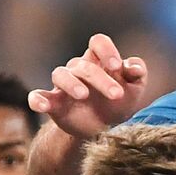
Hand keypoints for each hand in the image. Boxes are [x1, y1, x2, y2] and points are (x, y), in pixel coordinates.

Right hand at [28, 34, 148, 137]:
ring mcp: (63, 86)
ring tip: (83, 95)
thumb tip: (135, 67)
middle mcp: (79, 69)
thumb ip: (137, 74)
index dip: (106, 50)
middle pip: (84, 65)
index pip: (98, 42)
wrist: (103, 132)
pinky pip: (38, 96)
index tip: (117, 67)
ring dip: (71, 83)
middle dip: (101, 79)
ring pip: (60, 74)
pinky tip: (43, 106)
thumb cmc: (118, 104)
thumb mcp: (134, 90)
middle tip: (117, 95)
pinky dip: (38, 99)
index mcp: (99, 61)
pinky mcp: (53, 104)